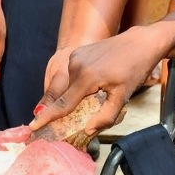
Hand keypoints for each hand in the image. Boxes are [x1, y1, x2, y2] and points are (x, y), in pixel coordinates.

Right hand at [29, 27, 163, 134]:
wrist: (140, 43)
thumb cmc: (134, 69)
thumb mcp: (123, 96)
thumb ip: (105, 116)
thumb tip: (88, 131)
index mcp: (87, 77)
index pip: (63, 104)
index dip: (48, 118)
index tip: (33, 127)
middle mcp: (76, 65)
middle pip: (64, 96)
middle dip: (65, 109)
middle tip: (75, 117)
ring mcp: (75, 57)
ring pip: (68, 86)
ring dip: (74, 96)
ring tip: (95, 95)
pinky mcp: (77, 52)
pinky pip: (72, 75)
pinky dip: (77, 84)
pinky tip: (95, 84)